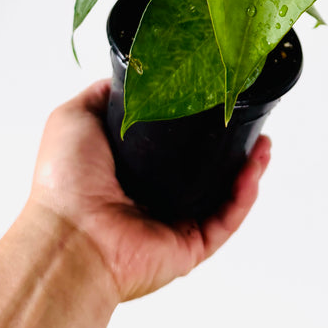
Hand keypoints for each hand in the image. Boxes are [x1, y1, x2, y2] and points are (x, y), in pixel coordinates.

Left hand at [29, 79, 271, 301]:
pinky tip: (253, 171)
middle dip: (235, 148)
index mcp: (132, 172)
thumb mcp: (74, 118)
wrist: (69, 234)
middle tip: (253, 124)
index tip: (221, 100)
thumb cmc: (64, 182)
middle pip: (207, 170)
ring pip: (224, 196)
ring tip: (264, 144)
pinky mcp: (190, 248)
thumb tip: (124, 79)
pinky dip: (244, 198)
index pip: (176, 147)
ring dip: (249, 170)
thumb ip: (100, 97)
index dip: (201, 124)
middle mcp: (155, 199)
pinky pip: (226, 221)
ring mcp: (174, 224)